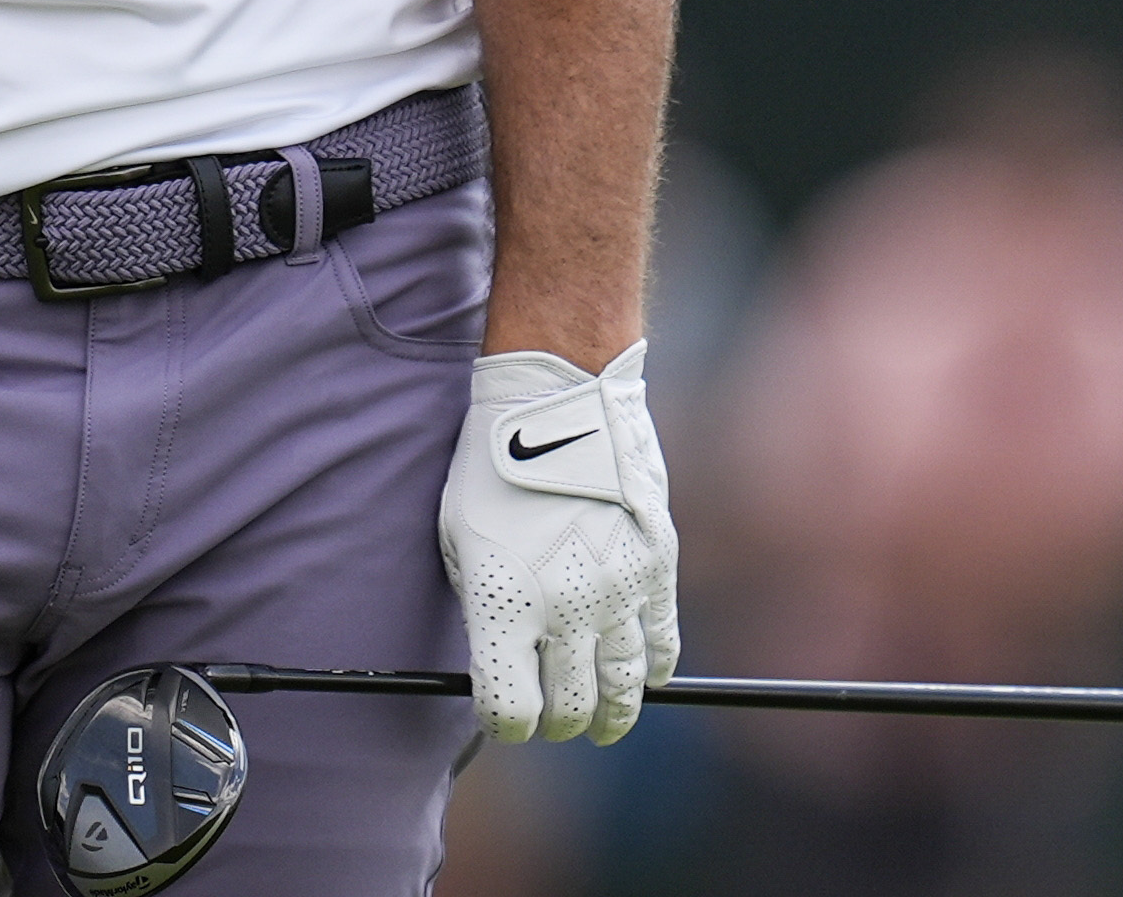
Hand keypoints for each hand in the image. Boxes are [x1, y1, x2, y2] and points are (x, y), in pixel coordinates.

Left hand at [436, 340, 678, 744]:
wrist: (558, 398)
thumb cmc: (493, 465)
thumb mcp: (460, 538)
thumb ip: (481, 603)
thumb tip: (500, 650)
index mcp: (505, 607)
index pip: (510, 709)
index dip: (507, 724)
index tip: (508, 718)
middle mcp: (565, 611)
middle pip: (570, 706)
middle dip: (559, 723)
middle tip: (555, 723)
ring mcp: (617, 592)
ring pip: (622, 685)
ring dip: (611, 713)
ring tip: (604, 723)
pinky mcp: (656, 568)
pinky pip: (662, 641)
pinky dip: (654, 668)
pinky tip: (646, 678)